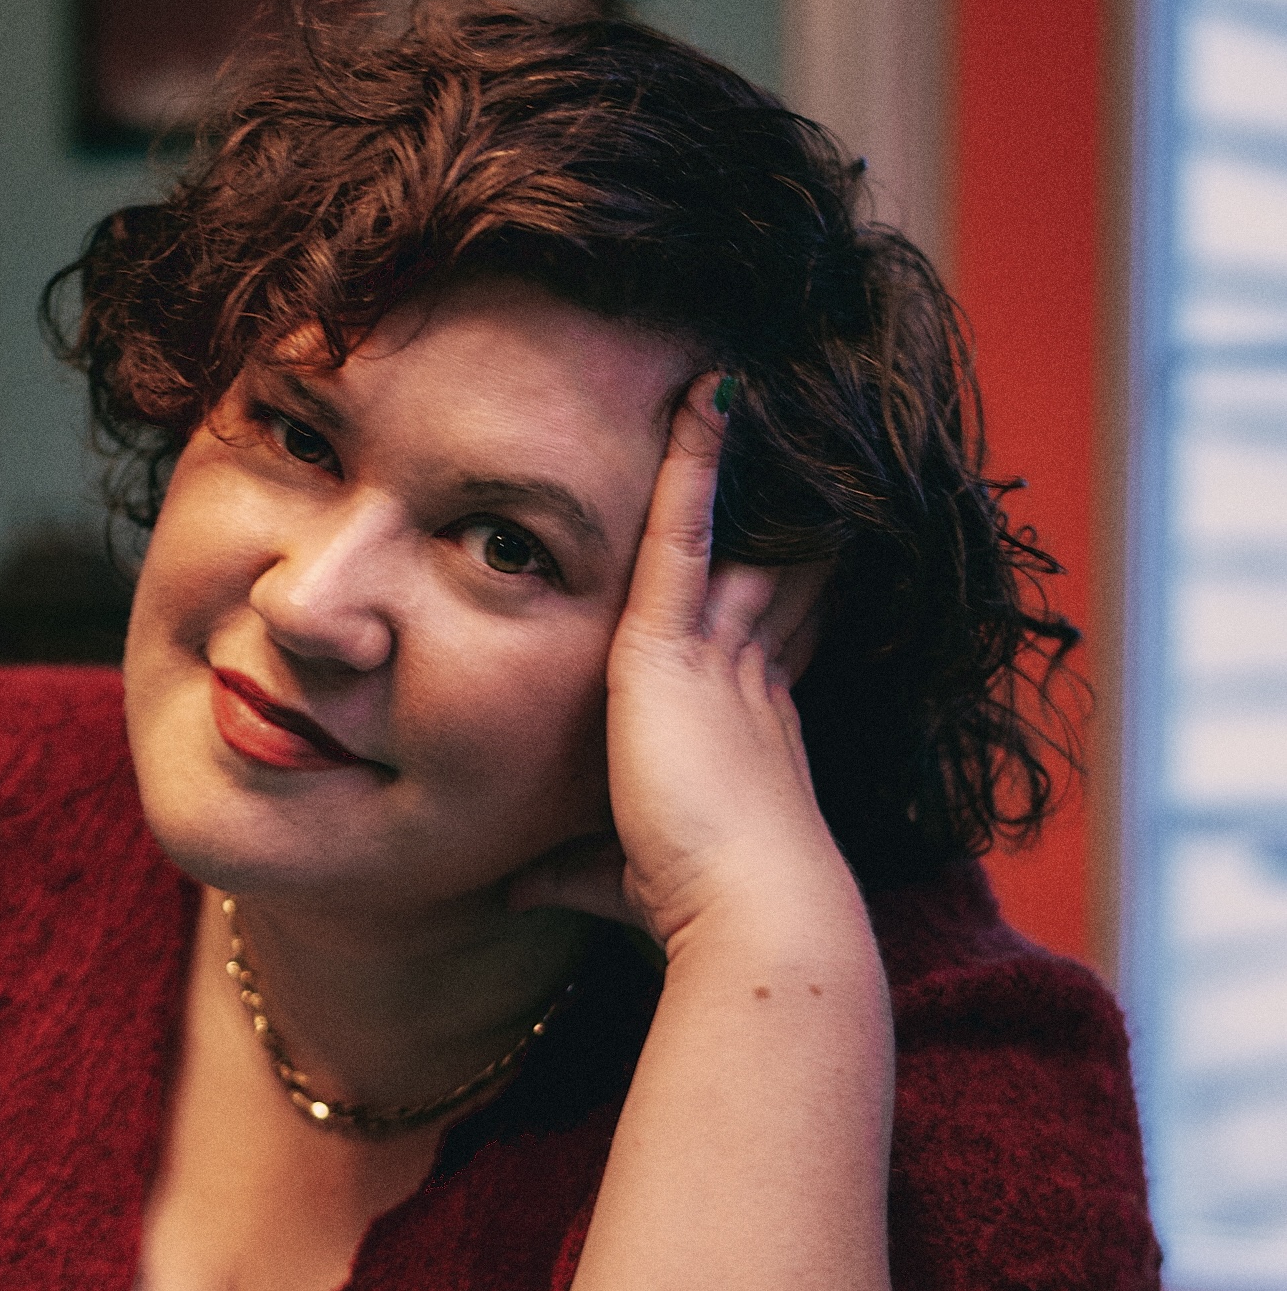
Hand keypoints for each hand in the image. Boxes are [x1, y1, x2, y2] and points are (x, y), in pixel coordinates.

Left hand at [510, 374, 843, 947]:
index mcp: (739, 722)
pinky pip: (683, 529)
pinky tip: (704, 392)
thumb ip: (567, 870)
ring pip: (722, 528)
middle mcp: (740, 673)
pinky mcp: (674, 648)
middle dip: (759, 499)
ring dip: (722, 454)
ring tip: (725, 376)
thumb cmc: (687, 908)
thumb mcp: (614, 874)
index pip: (749, 634)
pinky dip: (694, 460)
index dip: (762, 584)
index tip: (775, 539)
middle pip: (753, 560)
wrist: (746, 915)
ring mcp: (714, 652)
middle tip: (769, 421)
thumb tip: (514, 891)